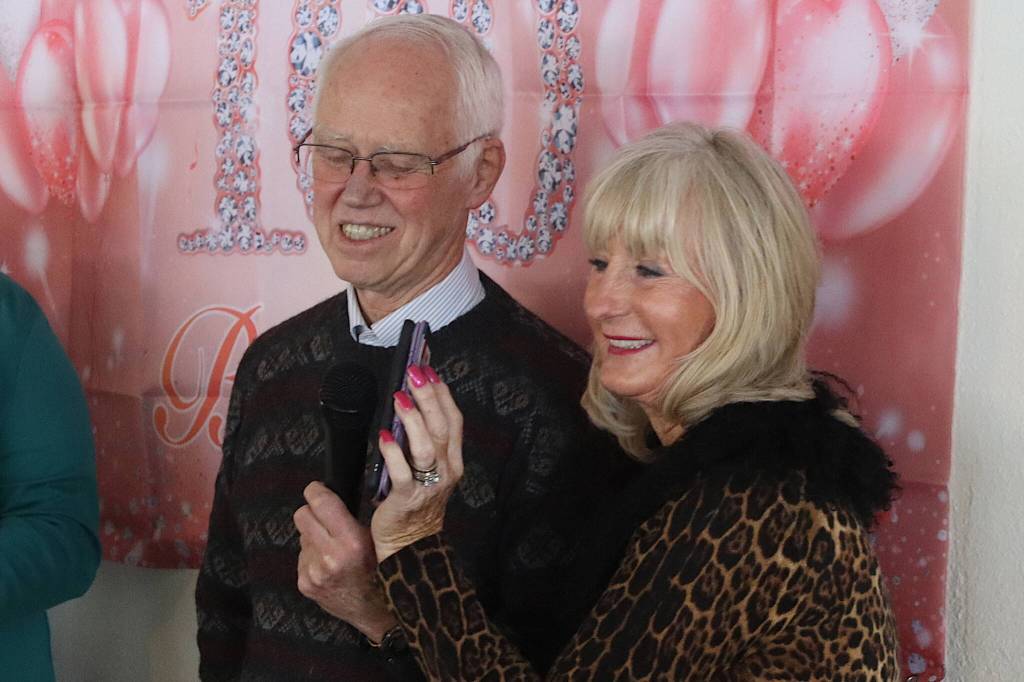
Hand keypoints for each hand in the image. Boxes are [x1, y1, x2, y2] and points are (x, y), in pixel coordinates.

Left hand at [293, 482, 396, 641]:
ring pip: (302, 536)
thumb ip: (353, 518)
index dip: (315, 491)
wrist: (376, 614)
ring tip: (333, 547)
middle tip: (324, 516)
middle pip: (301, 516)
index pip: (321, 504)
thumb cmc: (384, 571)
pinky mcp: (305, 584)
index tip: (317, 488)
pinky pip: (302, 556)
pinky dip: (313, 555)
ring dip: (314, 536)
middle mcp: (329, 557)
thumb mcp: (378, 540)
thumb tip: (333, 495)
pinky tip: (328, 565)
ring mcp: (313, 572)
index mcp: (352, 542)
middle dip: (311, 512)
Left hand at [371, 365, 463, 561]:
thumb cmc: (415, 504)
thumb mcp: (428, 469)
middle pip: (442, 427)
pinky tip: (385, 436)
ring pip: (426, 447)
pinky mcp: (406, 499)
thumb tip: (408, 403)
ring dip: (413, 419)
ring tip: (400, 398)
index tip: (428, 369)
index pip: (454, 420)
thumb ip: (423, 440)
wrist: (410, 545)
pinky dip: (393, 452)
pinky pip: (401, 472)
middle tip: (414, 373)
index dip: (442, 393)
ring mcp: (428, 486)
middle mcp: (446, 471)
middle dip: (429, 397)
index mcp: (453, 460)